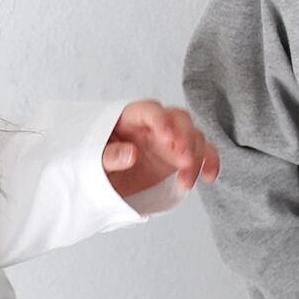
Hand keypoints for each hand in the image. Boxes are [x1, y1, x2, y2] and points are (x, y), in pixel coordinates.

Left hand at [101, 99, 219, 198]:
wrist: (101, 187)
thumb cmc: (91, 166)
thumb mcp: (89, 161)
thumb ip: (108, 156)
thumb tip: (130, 154)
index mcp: (130, 118)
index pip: (149, 111)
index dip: (160, 120)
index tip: (168, 136)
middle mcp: (155, 125)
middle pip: (179, 119)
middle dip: (185, 138)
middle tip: (184, 159)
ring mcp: (170, 141)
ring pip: (194, 136)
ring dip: (196, 156)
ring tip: (186, 181)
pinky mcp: (181, 156)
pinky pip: (202, 153)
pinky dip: (209, 162)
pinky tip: (209, 176)